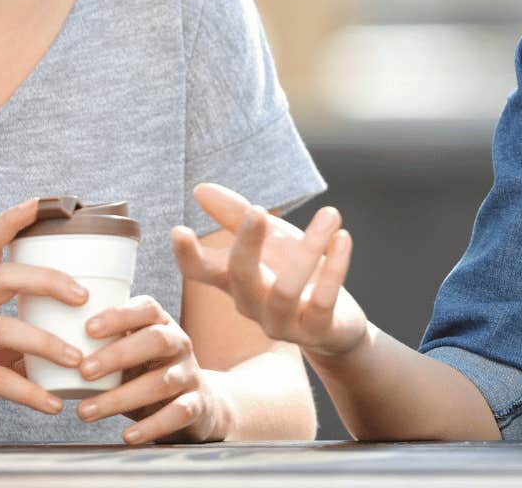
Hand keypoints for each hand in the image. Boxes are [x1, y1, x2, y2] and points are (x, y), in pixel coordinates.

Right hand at [0, 198, 88, 443]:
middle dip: (46, 281)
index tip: (44, 202)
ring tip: (77, 359)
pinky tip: (53, 404)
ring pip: (0, 329)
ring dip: (45, 343)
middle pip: (1, 277)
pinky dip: (29, 393)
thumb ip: (28, 321)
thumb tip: (89, 314)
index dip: (13, 220)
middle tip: (82, 297)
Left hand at [73, 295, 223, 443]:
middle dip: (117, 354)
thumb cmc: (146, 372)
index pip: (146, 309)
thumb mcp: (129, 352)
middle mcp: (179, 344)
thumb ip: (100, 345)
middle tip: (83, 371)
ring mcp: (190, 374)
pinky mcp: (197, 405)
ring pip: (161, 382)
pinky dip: (151, 426)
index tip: (88, 328)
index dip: (119, 316)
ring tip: (85, 412)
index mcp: (161, 323)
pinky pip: (177, 414)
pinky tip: (126, 436)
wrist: (198, 404)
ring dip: (120, 398)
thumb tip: (38, 346)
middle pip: (155, 340)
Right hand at [171, 183, 367, 361]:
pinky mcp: (315, 331)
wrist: (336, 325)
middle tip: (258, 209)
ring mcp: (282, 323)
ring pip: (285, 291)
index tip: (178, 230)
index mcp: (235, 281)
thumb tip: (199, 189)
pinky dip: (335, 268)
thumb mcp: (270, 240)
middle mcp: (252, 304)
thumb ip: (237, 216)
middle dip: (247, 243)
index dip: (187, 255)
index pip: (200, 272)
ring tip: (330, 213)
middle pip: (239, 277)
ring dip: (309, 247)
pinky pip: (322, 302)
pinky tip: (343, 238)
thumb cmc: (295, 274)